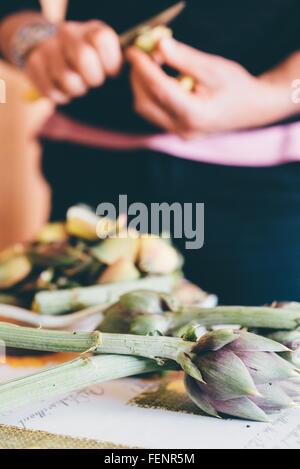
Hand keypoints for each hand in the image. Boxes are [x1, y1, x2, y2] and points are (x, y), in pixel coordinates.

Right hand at [25, 21, 122, 103]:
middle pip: (84, 57)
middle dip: (93, 78)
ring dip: (76, 90)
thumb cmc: (90, 60)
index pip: (102, 39)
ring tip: (78, 85)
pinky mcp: (33, 64)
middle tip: (92, 82)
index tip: (110, 72)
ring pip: (67, 79)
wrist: (50, 51)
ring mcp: (49, 47)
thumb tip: (145, 61)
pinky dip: (60, 96)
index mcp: (92, 30)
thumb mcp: (107, 55)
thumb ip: (124, 60)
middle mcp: (69, 33)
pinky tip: (63, 89)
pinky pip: (50, 91)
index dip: (109, 62)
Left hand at [127, 38, 287, 137]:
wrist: (252, 109)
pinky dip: (152, 93)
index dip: (143, 68)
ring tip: (153, 63)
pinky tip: (160, 77)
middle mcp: (184, 130)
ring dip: (143, 85)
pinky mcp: (178, 131)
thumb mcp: (213, 67)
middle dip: (139, 77)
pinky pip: (155, 112)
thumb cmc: (237, 86)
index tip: (133, 51)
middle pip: (146, 103)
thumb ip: (185, 58)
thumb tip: (159, 45)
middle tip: (142, 54)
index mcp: (195, 115)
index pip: (160, 90)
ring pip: (147, 110)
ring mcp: (180, 134)